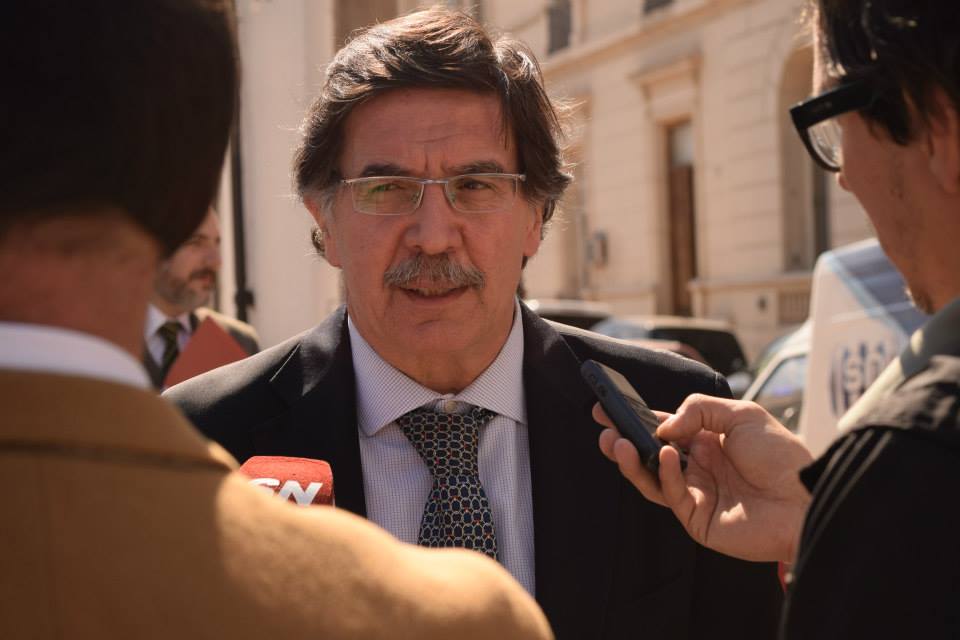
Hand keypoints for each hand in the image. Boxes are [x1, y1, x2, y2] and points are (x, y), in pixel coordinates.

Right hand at [594, 394, 813, 563]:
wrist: (806, 499)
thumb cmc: (781, 457)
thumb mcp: (742, 415)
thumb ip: (699, 410)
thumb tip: (664, 426)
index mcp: (706, 442)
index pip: (661, 429)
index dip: (635, 419)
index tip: (608, 407)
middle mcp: (697, 467)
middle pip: (649, 454)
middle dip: (622, 440)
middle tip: (602, 426)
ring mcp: (695, 493)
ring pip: (651, 478)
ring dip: (631, 460)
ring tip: (615, 442)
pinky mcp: (697, 519)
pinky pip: (672, 494)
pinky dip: (665, 473)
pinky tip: (666, 453)